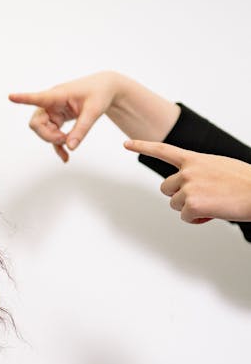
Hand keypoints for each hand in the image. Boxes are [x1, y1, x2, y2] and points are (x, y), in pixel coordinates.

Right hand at [9, 72, 121, 161]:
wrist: (105, 89)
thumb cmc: (99, 94)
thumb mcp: (93, 112)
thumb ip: (81, 130)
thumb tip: (70, 147)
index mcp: (58, 95)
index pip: (38, 97)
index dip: (24, 98)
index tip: (11, 96)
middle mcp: (51, 103)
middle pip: (37, 123)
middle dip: (48, 135)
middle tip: (65, 139)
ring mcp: (53, 111)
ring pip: (43, 130)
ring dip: (54, 140)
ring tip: (70, 142)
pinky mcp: (57, 118)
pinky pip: (51, 134)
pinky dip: (58, 146)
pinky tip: (65, 156)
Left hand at [123, 139, 250, 222]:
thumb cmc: (246, 182)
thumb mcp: (220, 168)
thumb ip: (201, 172)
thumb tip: (191, 188)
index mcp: (195, 159)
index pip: (163, 150)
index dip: (143, 146)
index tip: (125, 143)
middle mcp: (188, 170)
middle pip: (166, 188)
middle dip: (180, 196)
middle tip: (204, 197)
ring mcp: (188, 187)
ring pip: (175, 204)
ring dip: (190, 208)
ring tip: (213, 203)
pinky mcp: (192, 204)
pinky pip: (186, 217)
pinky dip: (199, 219)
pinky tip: (214, 212)